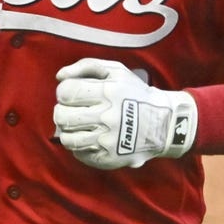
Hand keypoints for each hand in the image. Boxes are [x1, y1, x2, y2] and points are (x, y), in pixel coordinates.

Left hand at [53, 58, 196, 169]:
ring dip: (67, 129)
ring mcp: (108, 140)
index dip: (63, 92)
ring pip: (67, 137)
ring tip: (77, 124)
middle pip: (62, 116)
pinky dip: (78, 144)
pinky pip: (79, 153)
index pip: (67, 92)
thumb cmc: (135, 93)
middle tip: (70, 110)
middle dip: (61, 110)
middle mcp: (108, 117)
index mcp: (109, 92)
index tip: (71, 94)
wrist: (163, 123)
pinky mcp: (108, 157)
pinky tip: (88, 136)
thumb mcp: (117, 71)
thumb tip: (59, 76)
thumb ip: (87, 66)